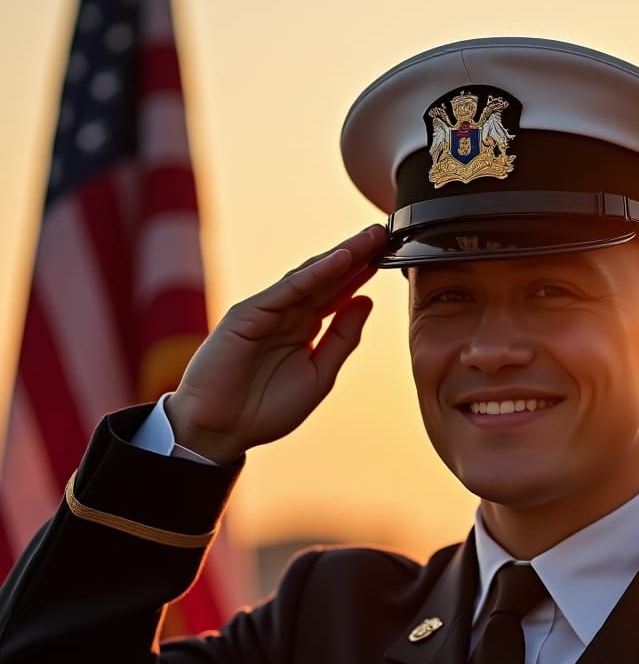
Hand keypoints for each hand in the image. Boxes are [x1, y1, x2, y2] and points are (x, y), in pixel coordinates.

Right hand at [165, 225, 386, 462]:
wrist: (221, 431)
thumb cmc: (265, 409)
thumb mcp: (319, 374)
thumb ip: (342, 339)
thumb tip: (366, 301)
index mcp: (304, 328)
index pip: (339, 294)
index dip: (363, 274)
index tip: (391, 254)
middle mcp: (287, 314)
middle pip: (328, 278)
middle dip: (357, 255)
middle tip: (385, 232)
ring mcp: (267, 311)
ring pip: (310, 276)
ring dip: (342, 255)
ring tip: (370, 237)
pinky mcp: (249, 314)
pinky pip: (288, 290)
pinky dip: (315, 274)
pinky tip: (341, 258)